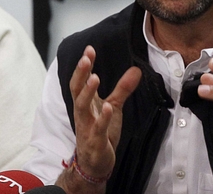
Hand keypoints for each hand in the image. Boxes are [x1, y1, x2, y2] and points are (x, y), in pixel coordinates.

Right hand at [69, 45, 141, 179]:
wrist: (94, 162)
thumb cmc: (100, 131)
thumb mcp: (113, 106)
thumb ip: (122, 88)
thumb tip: (136, 70)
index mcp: (85, 102)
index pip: (81, 79)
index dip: (84, 64)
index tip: (89, 49)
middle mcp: (82, 112)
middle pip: (76, 90)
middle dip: (80, 73)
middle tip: (85, 58)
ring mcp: (87, 126)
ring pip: (82, 107)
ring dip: (87, 92)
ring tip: (95, 78)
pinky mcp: (95, 140)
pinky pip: (98, 128)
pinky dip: (102, 117)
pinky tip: (108, 107)